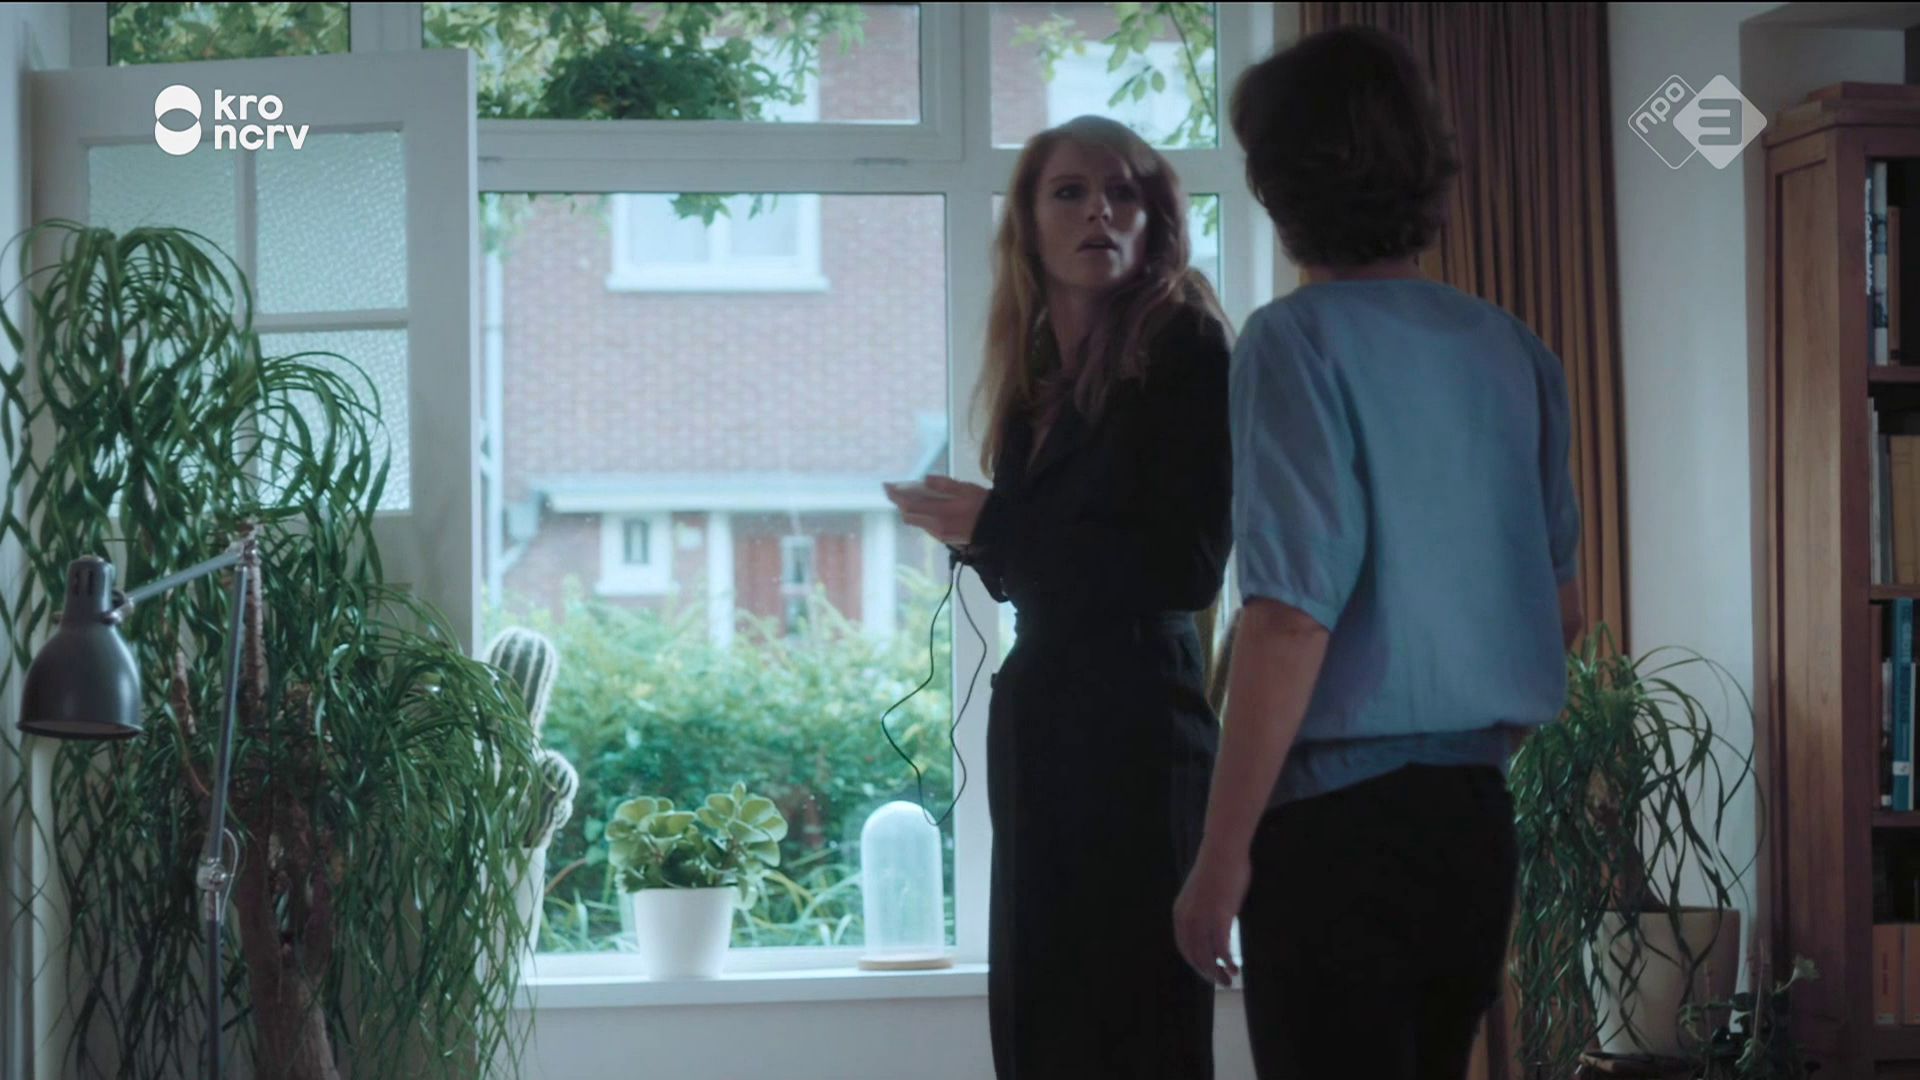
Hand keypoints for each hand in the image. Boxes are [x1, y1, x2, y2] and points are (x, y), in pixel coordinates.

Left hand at [883, 475, 988, 546]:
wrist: (998, 529)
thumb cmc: (983, 505)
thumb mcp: (967, 489)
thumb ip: (945, 484)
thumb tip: (924, 479)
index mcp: (940, 512)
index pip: (910, 504)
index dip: (896, 495)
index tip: (886, 486)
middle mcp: (935, 526)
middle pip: (908, 515)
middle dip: (899, 502)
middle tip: (895, 490)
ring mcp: (939, 534)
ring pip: (916, 521)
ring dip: (909, 509)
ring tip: (908, 496)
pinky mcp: (944, 538)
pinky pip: (925, 525)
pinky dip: (919, 515)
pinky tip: (924, 507)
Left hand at [1173, 846, 1249, 987]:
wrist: (1223, 851)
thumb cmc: (1216, 869)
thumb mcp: (1200, 895)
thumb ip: (1200, 913)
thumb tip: (1210, 927)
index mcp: (1180, 914)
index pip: (1184, 948)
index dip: (1195, 963)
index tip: (1206, 972)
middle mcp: (1188, 920)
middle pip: (1195, 956)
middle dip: (1207, 973)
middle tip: (1220, 982)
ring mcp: (1203, 919)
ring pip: (1208, 956)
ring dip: (1218, 972)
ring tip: (1229, 979)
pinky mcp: (1220, 917)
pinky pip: (1222, 948)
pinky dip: (1227, 961)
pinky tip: (1234, 967)